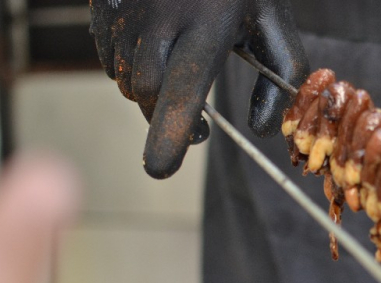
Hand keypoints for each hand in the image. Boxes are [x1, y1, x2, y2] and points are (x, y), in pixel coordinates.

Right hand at [89, 0, 309, 178]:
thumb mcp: (271, 22)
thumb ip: (279, 79)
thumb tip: (262, 131)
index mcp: (208, 23)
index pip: (184, 88)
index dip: (171, 132)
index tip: (159, 168)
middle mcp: (160, 17)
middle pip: (146, 93)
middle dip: (166, 118)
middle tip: (200, 127)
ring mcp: (125, 9)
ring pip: (124, 79)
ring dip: (150, 92)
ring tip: (179, 72)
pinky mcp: (101, 5)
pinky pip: (108, 59)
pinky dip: (130, 68)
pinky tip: (156, 48)